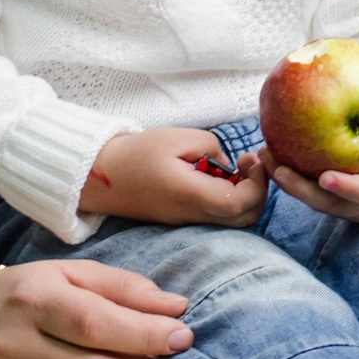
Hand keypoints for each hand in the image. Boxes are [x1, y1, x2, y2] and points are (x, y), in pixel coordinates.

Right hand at [92, 127, 267, 226]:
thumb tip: (229, 164)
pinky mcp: (182, 218)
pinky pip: (217, 216)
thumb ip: (211, 146)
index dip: (258, 183)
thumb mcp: (177, 137)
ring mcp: (187, 220)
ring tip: (236, 167)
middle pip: (245, 218)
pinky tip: (219, 175)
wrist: (99, 177)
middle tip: (250, 163)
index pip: (241, 204)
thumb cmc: (136, 154)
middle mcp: (192, 215)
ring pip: (233, 220)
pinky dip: (229, 198)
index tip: (252, 159)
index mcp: (192, 195)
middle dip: (259, 191)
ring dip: (245, 195)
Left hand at [258, 62, 358, 222]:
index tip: (325, 178)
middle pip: (331, 204)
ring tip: (262, 156)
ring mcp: (348, 207)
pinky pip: (308, 193)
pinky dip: (288, 177)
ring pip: (313, 202)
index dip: (348, 188)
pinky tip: (267, 154)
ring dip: (287, 183)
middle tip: (278, 169)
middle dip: (302, 189)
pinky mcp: (333, 203)